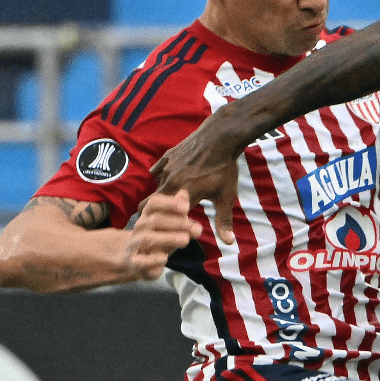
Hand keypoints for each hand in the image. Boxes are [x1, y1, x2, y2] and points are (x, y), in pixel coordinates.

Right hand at [124, 190, 201, 280]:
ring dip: (168, 238)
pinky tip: (164, 258)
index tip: (186, 207)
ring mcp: (135, 245)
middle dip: (176, 223)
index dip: (169, 203)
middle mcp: (140, 228)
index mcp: (148, 215)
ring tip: (185, 240)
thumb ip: (177, 211)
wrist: (131, 258)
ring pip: (147, 239)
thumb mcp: (168, 224)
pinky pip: (140, 261)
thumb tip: (184, 193)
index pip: (154, 204)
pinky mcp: (134, 263)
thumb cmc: (156, 237)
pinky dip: (152, 260)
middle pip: (155, 220)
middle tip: (196, 228)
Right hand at [151, 114, 242, 244]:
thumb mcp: (226, 197)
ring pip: (157, 185)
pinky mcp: (168, 155)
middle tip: (150, 221)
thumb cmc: (225, 169)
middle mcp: (171, 181)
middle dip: (154, 212)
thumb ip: (223, 221)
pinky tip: (161, 178)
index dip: (161, 225)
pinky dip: (160, 176)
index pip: (164, 216)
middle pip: (154, 201)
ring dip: (159, 194)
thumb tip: (229, 244)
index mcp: (183, 194)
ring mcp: (168, 167)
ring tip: (160, 202)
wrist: (221, 137)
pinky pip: (158, 169)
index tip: (157, 233)